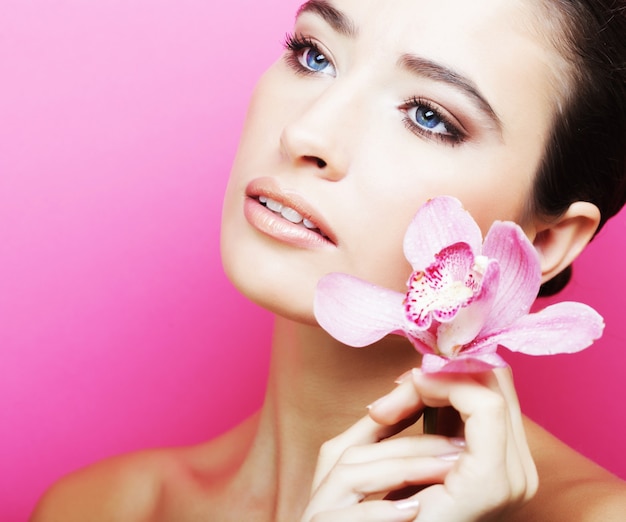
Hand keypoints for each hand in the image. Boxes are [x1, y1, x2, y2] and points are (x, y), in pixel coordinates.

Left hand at [300, 368, 537, 521]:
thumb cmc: (402, 511)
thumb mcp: (426, 453)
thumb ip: (439, 419)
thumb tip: (427, 370)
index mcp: (509, 462)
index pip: (495, 388)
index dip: (451, 371)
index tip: (406, 381)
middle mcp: (521, 469)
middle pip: (495, 381)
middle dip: (440, 373)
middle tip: (395, 387)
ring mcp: (514, 476)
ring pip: (488, 387)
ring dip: (432, 381)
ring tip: (390, 402)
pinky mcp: (492, 479)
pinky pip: (483, 406)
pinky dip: (443, 389)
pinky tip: (408, 394)